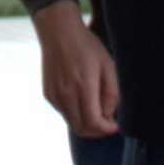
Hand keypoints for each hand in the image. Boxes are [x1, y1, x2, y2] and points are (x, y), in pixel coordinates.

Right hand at [29, 0, 120, 138]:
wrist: (58, 32)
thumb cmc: (87, 47)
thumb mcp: (107, 65)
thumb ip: (112, 93)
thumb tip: (109, 115)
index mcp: (83, 86)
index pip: (93, 123)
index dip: (106, 129)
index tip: (115, 125)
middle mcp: (66, 94)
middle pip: (81, 129)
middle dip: (97, 132)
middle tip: (108, 123)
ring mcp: (54, 95)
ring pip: (71, 123)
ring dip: (86, 124)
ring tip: (97, 112)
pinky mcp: (48, 94)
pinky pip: (63, 113)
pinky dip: (75, 114)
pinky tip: (82, 101)